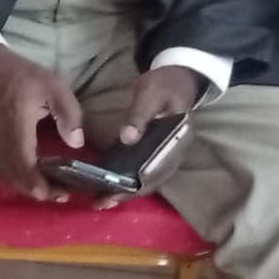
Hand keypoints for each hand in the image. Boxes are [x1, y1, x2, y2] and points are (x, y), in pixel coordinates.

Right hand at [0, 43, 83, 202]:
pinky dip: (18, 177)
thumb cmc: (20, 75)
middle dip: (39, 192)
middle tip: (62, 193)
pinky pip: (2, 169)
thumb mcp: (53, 85)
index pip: (28, 171)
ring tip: (50, 187)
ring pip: (8, 177)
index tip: (64, 192)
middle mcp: (2, 144)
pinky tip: (33, 174)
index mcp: (18, 132)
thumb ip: (68, 114)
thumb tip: (76, 143)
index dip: (44, 187)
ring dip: (28, 186)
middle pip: (17, 180)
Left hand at [81, 65, 208, 207]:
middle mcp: (175, 153)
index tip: (113, 194)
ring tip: (101, 200)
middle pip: (152, 181)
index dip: (136, 186)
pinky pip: (144, 170)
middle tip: (100, 203)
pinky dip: (128, 179)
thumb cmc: (165, 83)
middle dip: (127, 194)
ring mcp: (167, 153)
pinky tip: (110, 184)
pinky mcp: (157, 150)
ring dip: (126, 191)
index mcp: (178, 140)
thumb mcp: (151, 93)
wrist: (178, 75)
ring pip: (148, 179)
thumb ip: (140, 115)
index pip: (158, 172)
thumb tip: (128, 138)